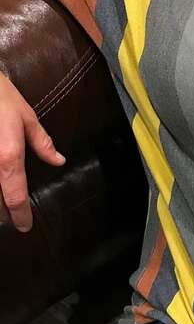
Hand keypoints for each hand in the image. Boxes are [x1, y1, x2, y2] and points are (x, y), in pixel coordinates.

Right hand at [0, 73, 65, 232]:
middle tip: (12, 219)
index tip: (25, 226)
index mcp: (7, 158)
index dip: (20, 216)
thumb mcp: (26, 117)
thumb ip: (42, 143)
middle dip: (2, 215)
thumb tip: (59, 161)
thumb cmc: (0, 97)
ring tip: (2, 210)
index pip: (15, 197)